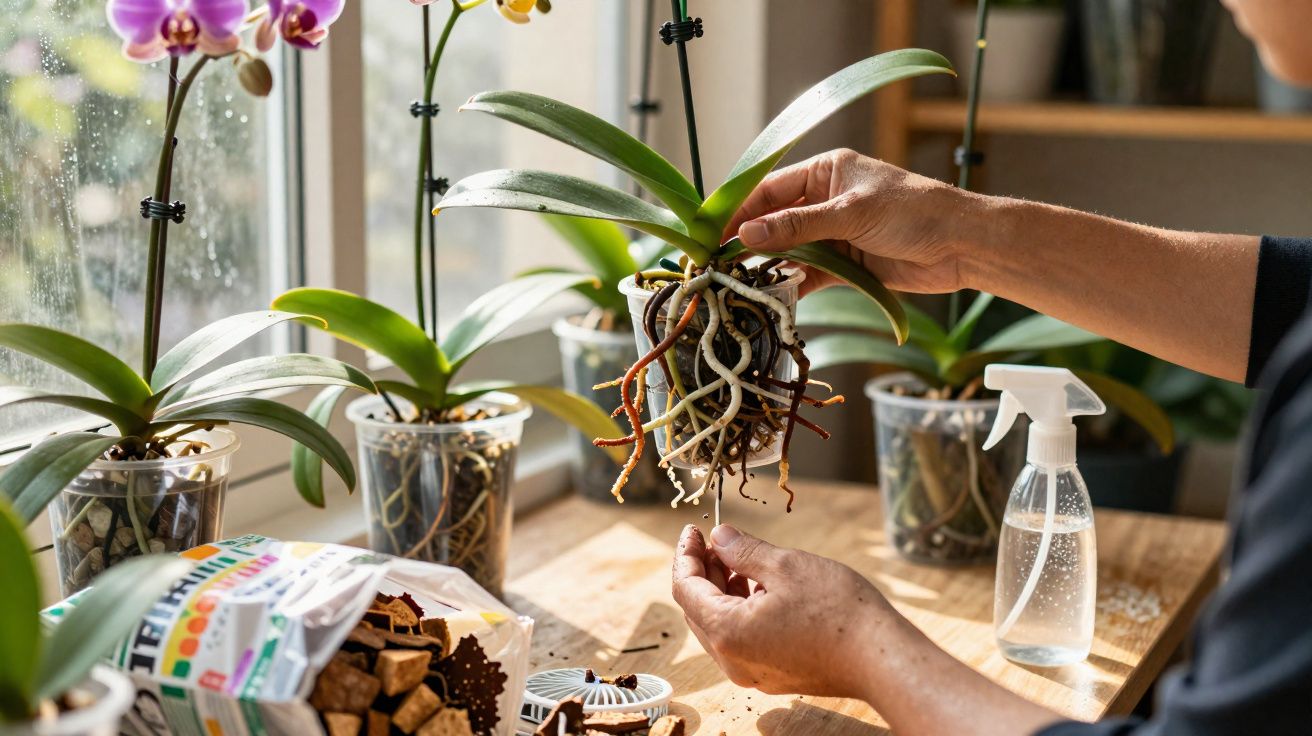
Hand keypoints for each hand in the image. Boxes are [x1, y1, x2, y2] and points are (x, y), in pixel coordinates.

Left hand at [671, 523, 894, 698]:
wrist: (883, 659)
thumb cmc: (838, 611)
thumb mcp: (786, 566)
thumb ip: (743, 551)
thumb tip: (719, 537)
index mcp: (727, 632)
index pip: (685, 588)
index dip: (686, 554)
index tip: (693, 529)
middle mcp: (732, 661)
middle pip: (698, 610)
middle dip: (703, 571)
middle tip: (718, 541)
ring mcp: (752, 673)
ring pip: (720, 627)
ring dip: (723, 591)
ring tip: (743, 561)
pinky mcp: (773, 676)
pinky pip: (741, 641)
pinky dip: (741, 611)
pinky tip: (762, 589)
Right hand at [725, 149, 977, 294]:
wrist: (961, 245)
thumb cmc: (913, 212)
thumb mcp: (851, 213)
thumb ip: (798, 226)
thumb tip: (749, 234)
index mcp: (826, 171)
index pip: (770, 188)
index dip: (741, 209)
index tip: (713, 232)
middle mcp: (826, 199)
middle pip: (774, 221)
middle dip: (749, 241)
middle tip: (717, 263)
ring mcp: (834, 233)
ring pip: (788, 250)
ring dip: (767, 266)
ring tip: (737, 283)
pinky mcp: (845, 264)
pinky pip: (808, 274)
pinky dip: (791, 284)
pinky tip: (772, 296)